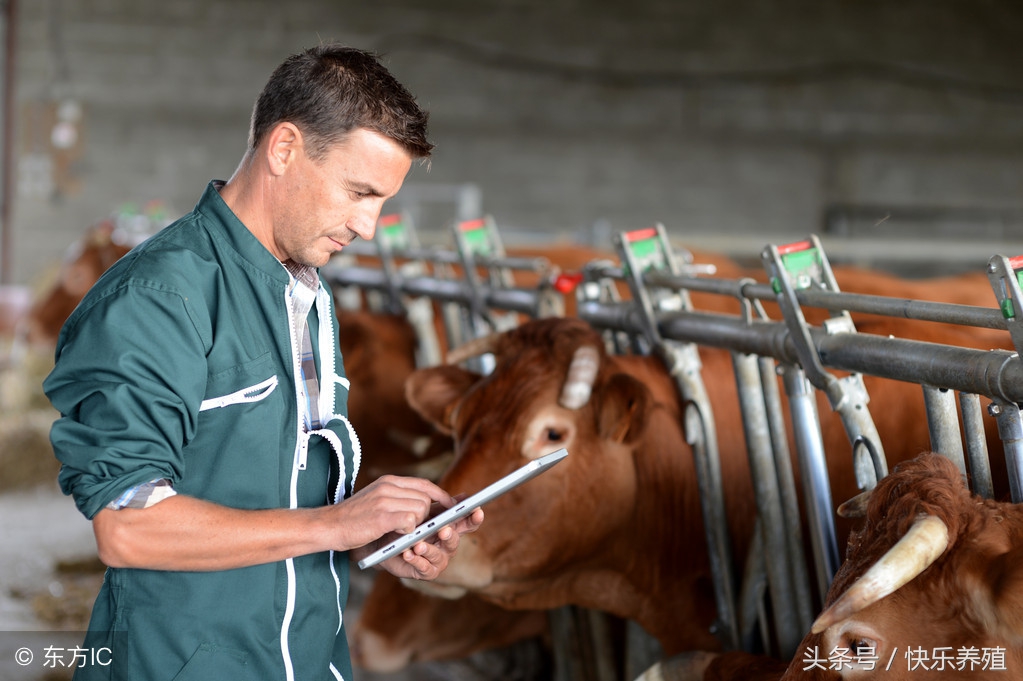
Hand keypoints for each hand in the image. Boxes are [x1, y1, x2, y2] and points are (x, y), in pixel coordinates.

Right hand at [334, 475, 458, 549]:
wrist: (328, 526)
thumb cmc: (354, 519)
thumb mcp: (377, 500)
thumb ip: (399, 499)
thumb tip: (426, 504)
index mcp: (388, 481)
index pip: (424, 484)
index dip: (440, 495)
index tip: (450, 505)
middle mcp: (388, 487)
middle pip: (425, 498)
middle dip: (428, 515)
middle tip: (423, 527)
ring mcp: (385, 500)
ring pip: (420, 509)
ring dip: (416, 524)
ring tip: (402, 532)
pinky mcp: (381, 516)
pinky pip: (410, 520)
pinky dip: (408, 530)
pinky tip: (397, 534)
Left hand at [379, 504, 484, 579]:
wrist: (387, 540)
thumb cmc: (411, 525)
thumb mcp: (427, 513)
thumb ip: (444, 506)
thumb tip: (465, 496)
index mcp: (451, 529)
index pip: (468, 524)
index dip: (474, 519)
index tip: (477, 511)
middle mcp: (448, 546)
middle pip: (454, 541)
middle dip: (449, 536)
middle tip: (443, 530)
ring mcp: (438, 560)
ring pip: (439, 557)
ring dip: (429, 550)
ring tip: (419, 545)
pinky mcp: (425, 572)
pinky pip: (424, 568)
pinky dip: (416, 561)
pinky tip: (408, 553)